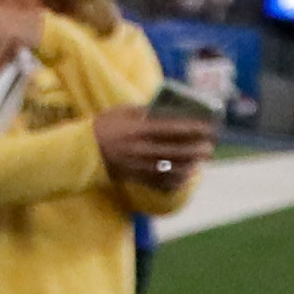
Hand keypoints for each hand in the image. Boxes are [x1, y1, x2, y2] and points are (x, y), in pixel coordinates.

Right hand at [96, 108, 213, 200]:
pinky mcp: (139, 178)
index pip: (172, 129)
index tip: (208, 128)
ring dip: (191, 165)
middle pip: (178, 151)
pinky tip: (185, 175)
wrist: (84, 151)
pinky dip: (178, 180)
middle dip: (197, 149)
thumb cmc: (104, 127)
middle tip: (209, 147)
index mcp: (138, 130)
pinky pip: (164, 183)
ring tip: (199, 161)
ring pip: (175, 169)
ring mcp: (141, 166)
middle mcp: (142, 149)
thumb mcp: (121, 112)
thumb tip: (167, 111)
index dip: (193, 129)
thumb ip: (144, 111)